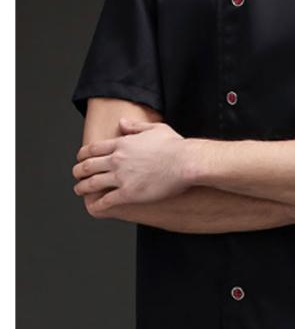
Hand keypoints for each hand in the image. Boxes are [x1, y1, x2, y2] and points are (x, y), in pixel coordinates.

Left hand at [72, 118, 190, 213]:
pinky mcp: (128, 194)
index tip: (80, 158)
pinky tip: (94, 206)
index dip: (83, 154)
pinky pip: (106, 201)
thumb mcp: (155, 128)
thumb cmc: (175, 146)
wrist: (186, 163)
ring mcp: (121, 177)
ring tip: (79, 190)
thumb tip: (122, 122)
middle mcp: (117, 160)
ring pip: (92, 184)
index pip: (93, 149)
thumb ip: (135, 126)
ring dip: (82, 188)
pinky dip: (97, 204)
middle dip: (78, 171)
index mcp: (122, 144)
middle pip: (87, 166)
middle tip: (76, 175)